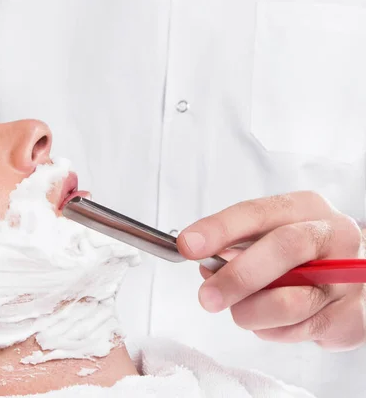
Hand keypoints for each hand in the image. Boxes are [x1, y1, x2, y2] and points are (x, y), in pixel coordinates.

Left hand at [178, 191, 365, 350]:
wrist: (355, 276)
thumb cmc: (302, 253)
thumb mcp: (270, 236)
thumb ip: (237, 246)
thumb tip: (203, 263)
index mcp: (305, 208)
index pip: (258, 212)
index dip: (219, 229)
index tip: (188, 245)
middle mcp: (334, 236)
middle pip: (283, 250)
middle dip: (237, 277)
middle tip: (207, 297)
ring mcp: (348, 277)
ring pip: (291, 301)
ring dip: (252, 312)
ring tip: (241, 311)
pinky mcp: (353, 316)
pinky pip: (300, 331)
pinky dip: (272, 329)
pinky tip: (272, 320)